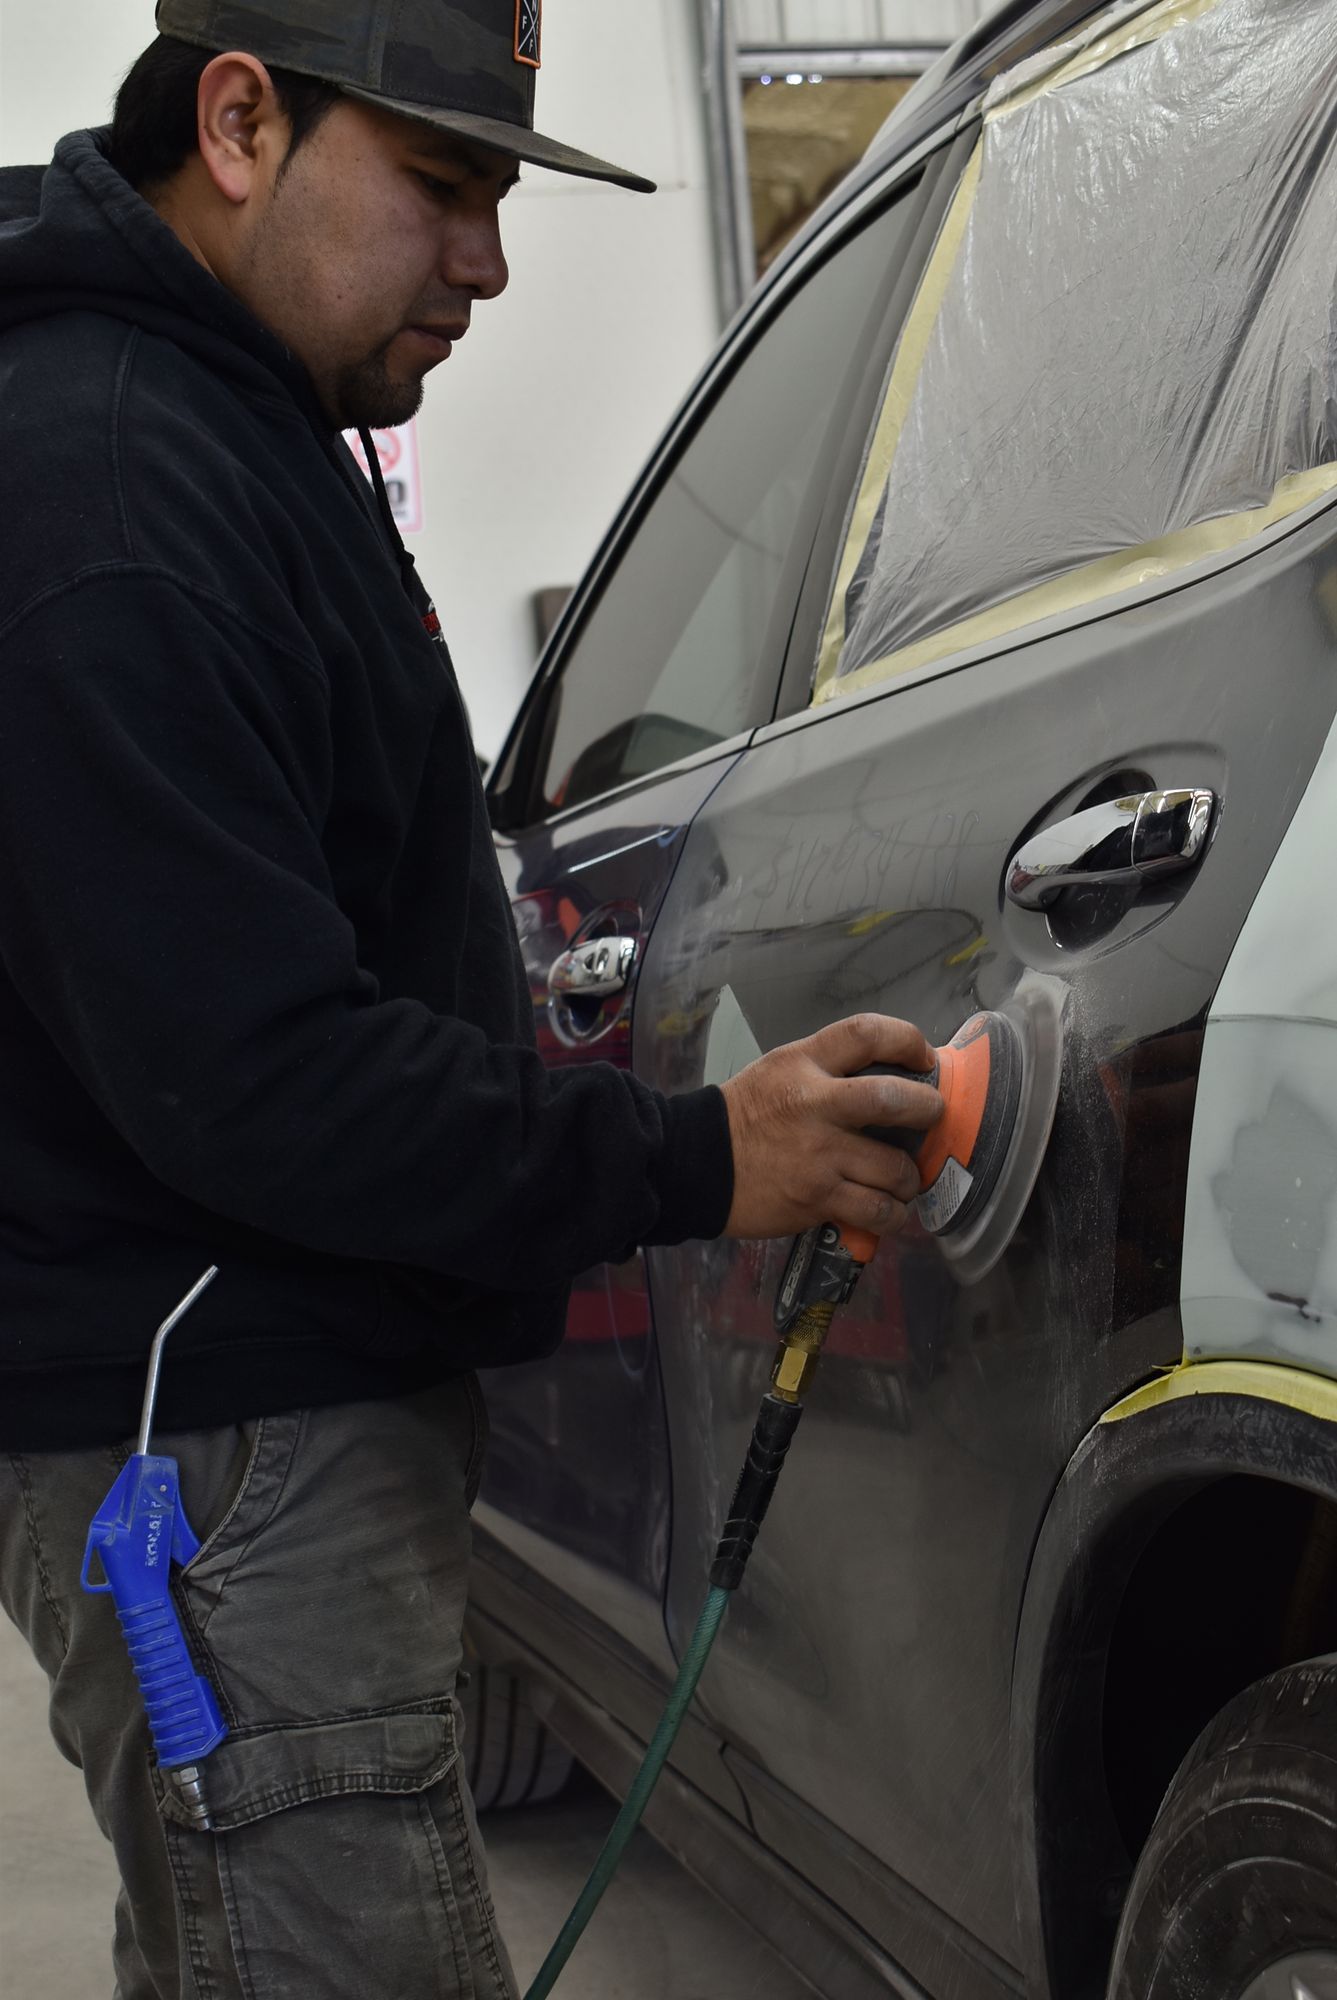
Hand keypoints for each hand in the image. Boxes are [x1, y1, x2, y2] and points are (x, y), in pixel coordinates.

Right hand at [720, 1014, 942, 1241]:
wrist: (697, 1163)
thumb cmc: (746, 1115)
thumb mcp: (781, 1069)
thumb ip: (831, 1068)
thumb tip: (895, 1075)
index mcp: (804, 1064)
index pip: (866, 1033)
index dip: (908, 1041)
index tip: (923, 1058)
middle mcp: (815, 1105)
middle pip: (896, 1100)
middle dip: (928, 1110)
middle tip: (930, 1118)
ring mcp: (819, 1156)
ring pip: (896, 1169)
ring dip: (909, 1178)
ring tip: (900, 1179)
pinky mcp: (817, 1198)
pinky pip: (877, 1211)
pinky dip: (892, 1214)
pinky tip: (885, 1209)